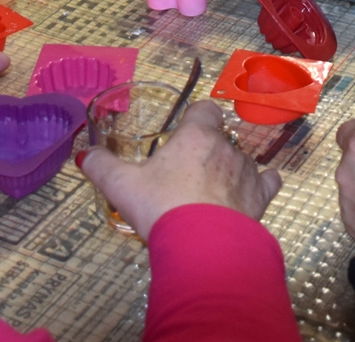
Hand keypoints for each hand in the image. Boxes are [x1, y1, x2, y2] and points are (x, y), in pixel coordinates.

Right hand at [81, 101, 282, 236]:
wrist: (200, 245)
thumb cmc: (161, 206)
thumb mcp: (122, 186)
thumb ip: (102, 167)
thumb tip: (85, 155)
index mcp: (196, 136)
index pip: (205, 109)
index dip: (197, 117)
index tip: (185, 131)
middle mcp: (226, 147)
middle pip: (221, 138)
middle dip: (207, 151)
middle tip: (187, 174)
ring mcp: (247, 172)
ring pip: (242, 160)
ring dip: (230, 170)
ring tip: (211, 192)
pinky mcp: (260, 197)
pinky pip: (269, 181)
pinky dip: (263, 184)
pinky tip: (253, 191)